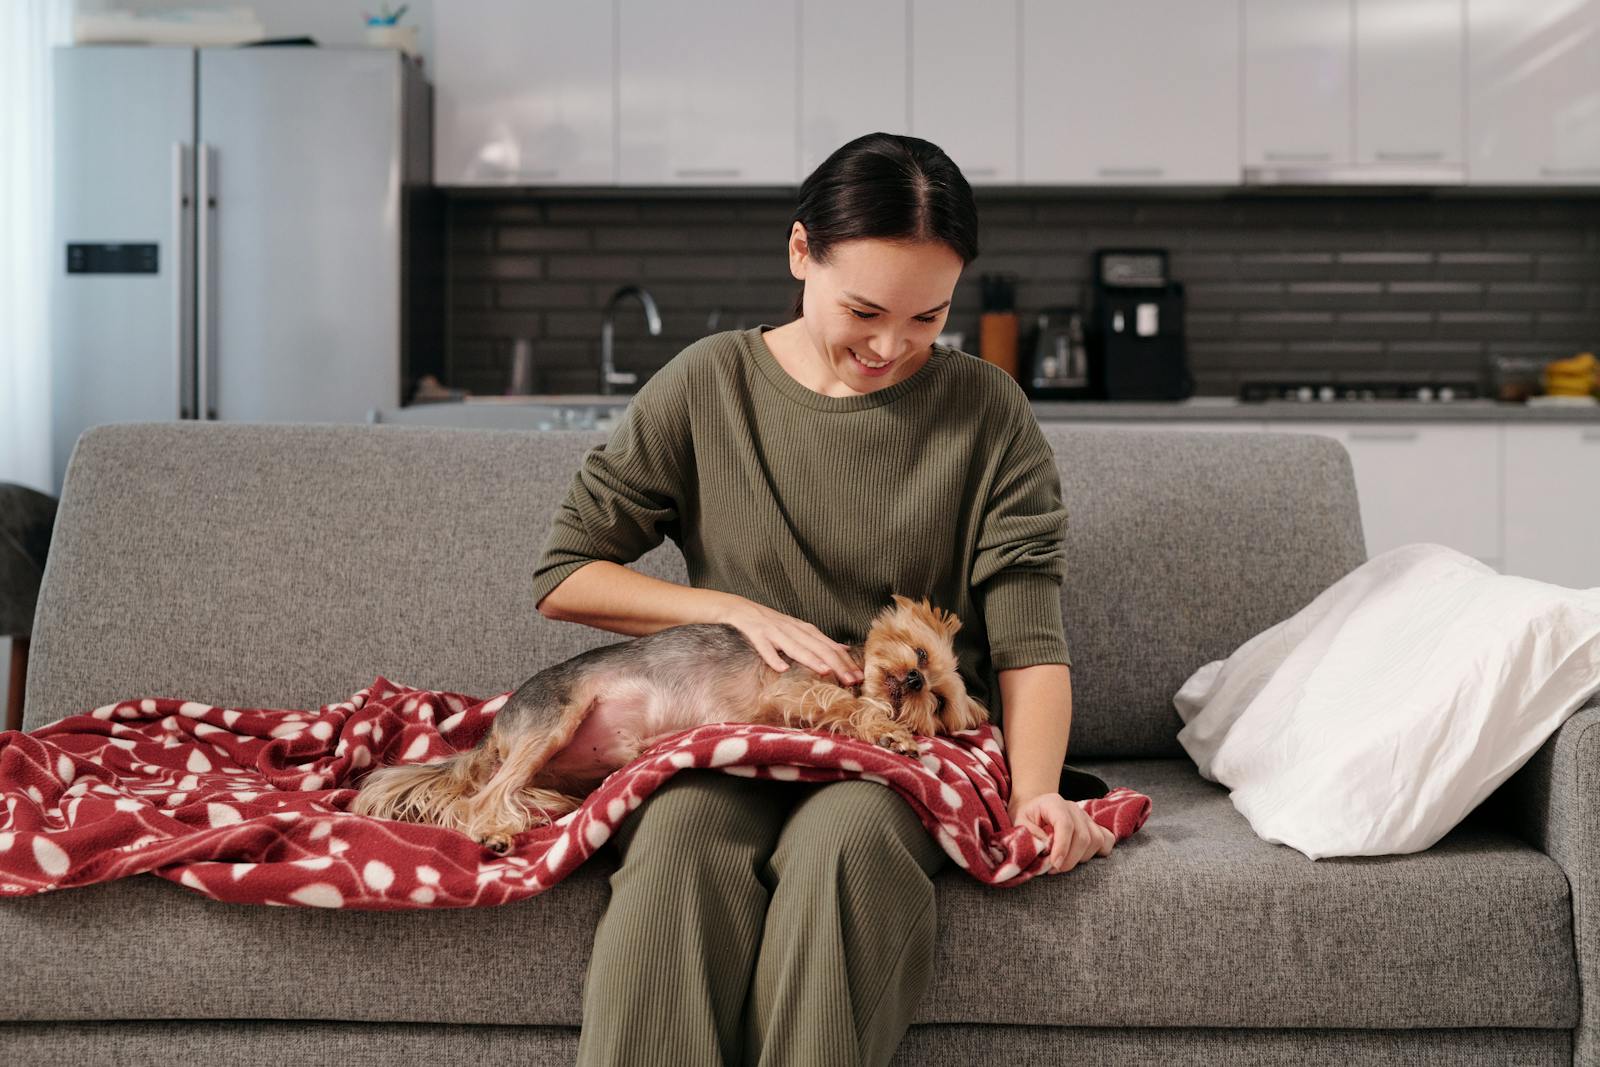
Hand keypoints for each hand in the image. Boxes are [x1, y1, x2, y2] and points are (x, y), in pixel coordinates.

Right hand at [717, 596, 862, 686]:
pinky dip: (774, 658)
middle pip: (819, 648)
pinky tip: (782, 668)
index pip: (830, 647)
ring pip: (796, 647)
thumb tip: (844, 649)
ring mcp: (775, 632)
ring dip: (811, 659)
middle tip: (851, 681)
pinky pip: (765, 648)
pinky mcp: (757, 634)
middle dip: (837, 664)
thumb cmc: (772, 623)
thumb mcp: (799, 630)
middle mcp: (793, 630)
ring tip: (826, 671)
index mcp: (805, 630)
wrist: (742, 609)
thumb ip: (819, 641)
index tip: (860, 677)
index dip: (846, 662)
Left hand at [1010, 792, 1114, 873]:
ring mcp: (1086, 817)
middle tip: (1054, 870)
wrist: (1034, 808)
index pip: (1065, 824)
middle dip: (1070, 859)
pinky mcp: (1094, 826)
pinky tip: (1082, 858)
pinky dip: (1099, 852)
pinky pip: (1107, 839)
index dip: (1062, 847)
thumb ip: (1030, 836)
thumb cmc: (1026, 817)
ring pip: (1096, 840)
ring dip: (1082, 858)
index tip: (1054, 865)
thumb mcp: (1020, 823)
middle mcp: (1074, 808)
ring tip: (1064, 863)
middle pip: (1083, 836)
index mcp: (1054, 803)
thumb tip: (1046, 849)